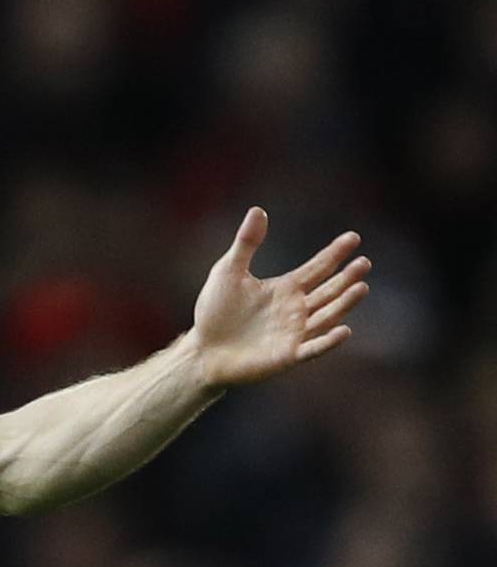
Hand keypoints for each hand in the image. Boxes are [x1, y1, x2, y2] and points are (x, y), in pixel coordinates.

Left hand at [189, 207, 369, 387]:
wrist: (203, 350)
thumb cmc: (215, 311)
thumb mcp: (228, 272)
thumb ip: (246, 244)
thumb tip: (258, 210)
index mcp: (286, 288)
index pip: (318, 268)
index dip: (335, 253)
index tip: (353, 237)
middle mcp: (296, 309)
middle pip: (329, 291)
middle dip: (347, 277)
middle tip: (363, 263)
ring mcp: (295, 333)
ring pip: (327, 316)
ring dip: (344, 303)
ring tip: (361, 287)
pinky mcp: (287, 356)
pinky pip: (313, 348)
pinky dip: (328, 341)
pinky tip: (344, 330)